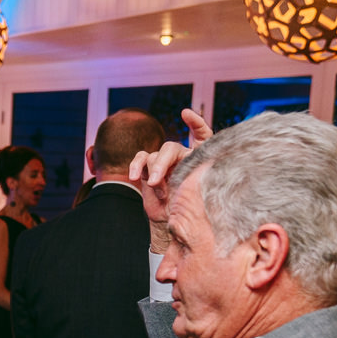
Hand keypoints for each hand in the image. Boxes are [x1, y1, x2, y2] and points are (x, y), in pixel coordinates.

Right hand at [127, 109, 211, 231]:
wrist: (173, 222)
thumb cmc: (192, 208)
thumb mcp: (201, 191)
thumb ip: (199, 176)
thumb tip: (194, 166)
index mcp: (200, 157)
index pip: (202, 134)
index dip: (196, 123)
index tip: (185, 115)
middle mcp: (182, 157)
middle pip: (170, 148)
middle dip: (161, 163)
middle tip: (156, 181)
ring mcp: (164, 163)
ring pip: (153, 156)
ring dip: (153, 173)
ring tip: (156, 190)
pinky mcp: (149, 170)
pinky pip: (140, 159)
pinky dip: (136, 166)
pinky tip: (134, 176)